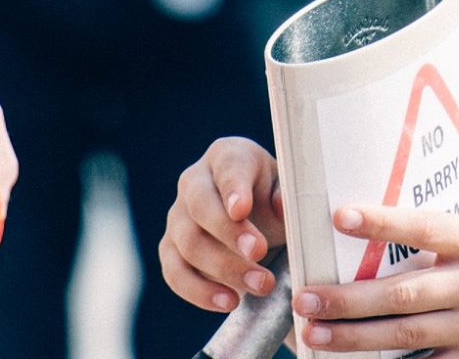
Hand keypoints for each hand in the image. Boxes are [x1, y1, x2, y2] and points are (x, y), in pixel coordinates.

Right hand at [161, 136, 285, 311]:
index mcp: (227, 156)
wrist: (258, 221)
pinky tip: (229, 301)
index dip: (233, 188)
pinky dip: (200, 291)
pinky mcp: (170, 250)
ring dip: (224, 268)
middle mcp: (194, 182)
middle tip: (260, 252)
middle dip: (229, 232)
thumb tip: (281, 206)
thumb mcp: (287, 190)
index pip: (226, 167)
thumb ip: (286, 196)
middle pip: (201, 205)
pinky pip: (175, 272)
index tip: (242, 209)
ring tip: (260, 285)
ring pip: (188, 243)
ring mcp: (177, 217)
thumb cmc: (273, 199)